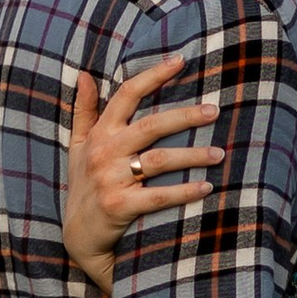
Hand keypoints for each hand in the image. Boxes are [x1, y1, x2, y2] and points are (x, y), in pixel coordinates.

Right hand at [62, 55, 222, 293]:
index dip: (153, 75)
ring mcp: (110, 180)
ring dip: (192, 155)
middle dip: (185, 116)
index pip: (126, 94)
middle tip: (214, 110)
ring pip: (159, 160)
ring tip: (219, 153)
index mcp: (99, 134)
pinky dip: (184, 191)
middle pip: (151, 125)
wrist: (78, 237)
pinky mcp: (119, 206)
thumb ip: (84, 111)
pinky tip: (206, 187)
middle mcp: (103, 153)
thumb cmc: (83, 187)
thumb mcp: (77, 147)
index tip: (180, 60)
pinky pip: (158, 196)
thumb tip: (85, 74)